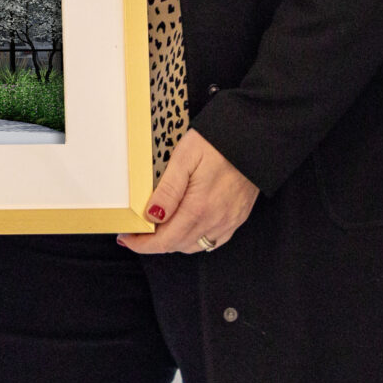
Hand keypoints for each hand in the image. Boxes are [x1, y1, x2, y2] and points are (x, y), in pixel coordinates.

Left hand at [120, 131, 257, 254]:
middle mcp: (215, 220)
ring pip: (195, 246)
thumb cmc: (217, 142)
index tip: (127, 238)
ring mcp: (229, 221)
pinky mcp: (238, 217)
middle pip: (178, 245)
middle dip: (154, 243)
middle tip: (137, 233)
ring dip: (174, 242)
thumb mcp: (185, 158)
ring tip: (158, 230)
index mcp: (198, 208)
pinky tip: (187, 229)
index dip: (143, 244)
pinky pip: (214, 241)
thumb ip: (168, 190)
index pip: (165, 240)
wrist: (254, 137)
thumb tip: (152, 215)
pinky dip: (196, 240)